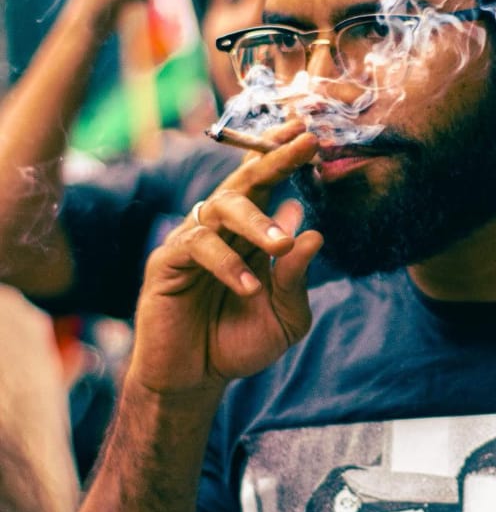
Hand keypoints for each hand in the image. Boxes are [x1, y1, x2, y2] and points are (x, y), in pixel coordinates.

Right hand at [129, 133, 322, 398]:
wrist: (195, 379)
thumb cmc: (239, 342)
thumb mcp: (285, 316)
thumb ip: (296, 278)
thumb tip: (313, 232)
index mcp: (250, 233)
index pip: (267, 184)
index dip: (284, 155)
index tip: (309, 132)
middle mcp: (221, 228)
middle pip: (244, 180)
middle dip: (275, 158)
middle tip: (305, 144)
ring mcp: (191, 242)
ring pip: (221, 209)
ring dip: (256, 222)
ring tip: (281, 245)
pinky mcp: (166, 263)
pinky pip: (197, 247)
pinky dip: (227, 264)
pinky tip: (248, 287)